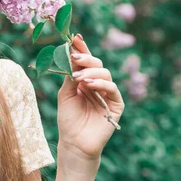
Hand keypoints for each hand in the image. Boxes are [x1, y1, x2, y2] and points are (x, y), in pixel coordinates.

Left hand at [56, 33, 124, 159]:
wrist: (74, 142)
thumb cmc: (68, 119)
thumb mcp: (65, 93)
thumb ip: (70, 75)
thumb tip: (72, 55)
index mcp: (85, 79)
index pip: (85, 61)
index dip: (82, 48)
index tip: (75, 37)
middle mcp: (97, 84)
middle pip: (96, 63)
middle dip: (85, 58)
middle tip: (74, 57)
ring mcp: (107, 93)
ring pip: (105, 73)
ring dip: (91, 72)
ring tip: (78, 78)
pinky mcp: (116, 104)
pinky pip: (112, 88)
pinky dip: (101, 83)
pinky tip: (90, 85)